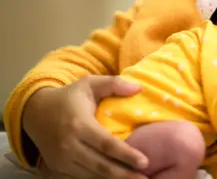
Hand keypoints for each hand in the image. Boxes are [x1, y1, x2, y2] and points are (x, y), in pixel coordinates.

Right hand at [23, 76, 149, 178]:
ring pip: (92, 175)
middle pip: (101, 165)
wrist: (35, 112)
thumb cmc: (69, 97)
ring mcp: (62, 160)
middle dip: (124, 174)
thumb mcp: (90, 84)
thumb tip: (138, 88)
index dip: (126, 154)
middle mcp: (69, 146)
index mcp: (80, 125)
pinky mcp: (58, 168)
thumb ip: (114, 84)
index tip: (144, 162)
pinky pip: (82, 177)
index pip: (106, 144)